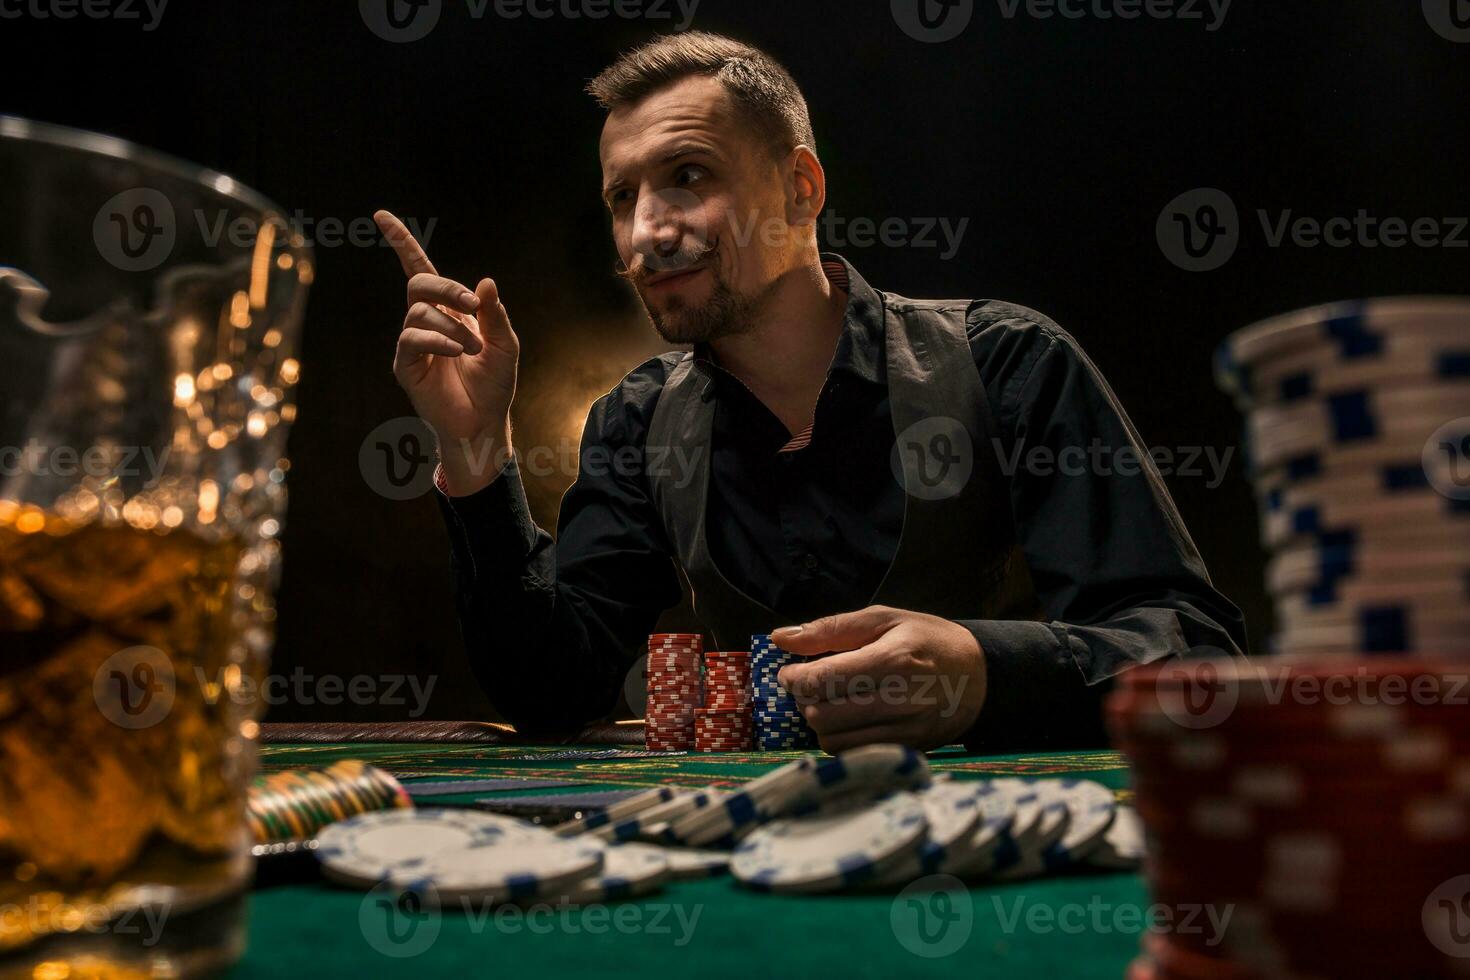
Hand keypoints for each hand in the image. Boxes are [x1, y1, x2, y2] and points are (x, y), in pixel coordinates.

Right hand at [376, 210, 518, 496]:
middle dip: (447, 288)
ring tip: (472, 349)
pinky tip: (457, 352)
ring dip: (451, 327)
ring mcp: (413, 343)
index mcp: (449, 310)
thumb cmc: (495, 384)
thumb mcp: (504, 344)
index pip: (419, 269)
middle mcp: (427, 321)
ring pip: (419, 313)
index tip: (382, 215)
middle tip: (474, 307)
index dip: (401, 242)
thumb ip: (494, 314)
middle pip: (419, 284)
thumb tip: (484, 282)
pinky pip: (413, 339)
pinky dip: (437, 340)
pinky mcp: (406, 365)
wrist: (485, 422)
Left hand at [771, 606, 987, 752]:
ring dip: (820, 722)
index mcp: (892, 660)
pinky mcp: (908, 751)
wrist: (981, 676)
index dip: (794, 678)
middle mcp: (900, 700)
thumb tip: (780, 638)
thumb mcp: (884, 619)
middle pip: (822, 715)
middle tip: (812, 686)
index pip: (822, 680)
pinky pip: (853, 755)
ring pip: (832, 741)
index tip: (790, 672)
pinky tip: (850, 719)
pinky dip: (840, 738)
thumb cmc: (928, 640)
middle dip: (804, 701)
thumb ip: (830, 628)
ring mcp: (906, 732)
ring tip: (832, 701)